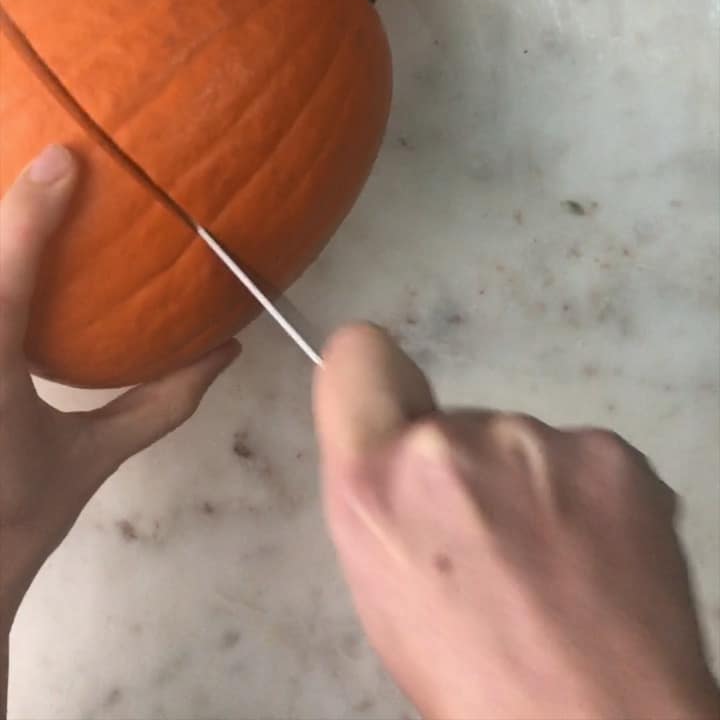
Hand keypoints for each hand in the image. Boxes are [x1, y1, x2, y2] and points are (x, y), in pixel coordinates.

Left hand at [0, 145, 238, 635]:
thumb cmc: (17, 517)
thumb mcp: (89, 459)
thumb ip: (160, 402)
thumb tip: (226, 347)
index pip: (7, 279)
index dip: (31, 213)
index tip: (64, 159)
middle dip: (7, 201)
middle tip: (48, 158)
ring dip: (3, 235)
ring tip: (28, 188)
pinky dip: (0, 265)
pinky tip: (14, 252)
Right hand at [315, 324, 718, 719]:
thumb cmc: (484, 692)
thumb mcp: (388, 601)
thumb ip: (389, 510)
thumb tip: (410, 477)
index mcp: (374, 486)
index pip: (357, 356)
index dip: (377, 381)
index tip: (401, 414)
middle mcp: (448, 446)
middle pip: (451, 425)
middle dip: (469, 474)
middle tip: (497, 556)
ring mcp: (536, 442)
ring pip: (521, 446)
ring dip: (532, 489)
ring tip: (556, 571)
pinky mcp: (609, 452)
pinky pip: (584, 459)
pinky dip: (590, 500)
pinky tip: (598, 561)